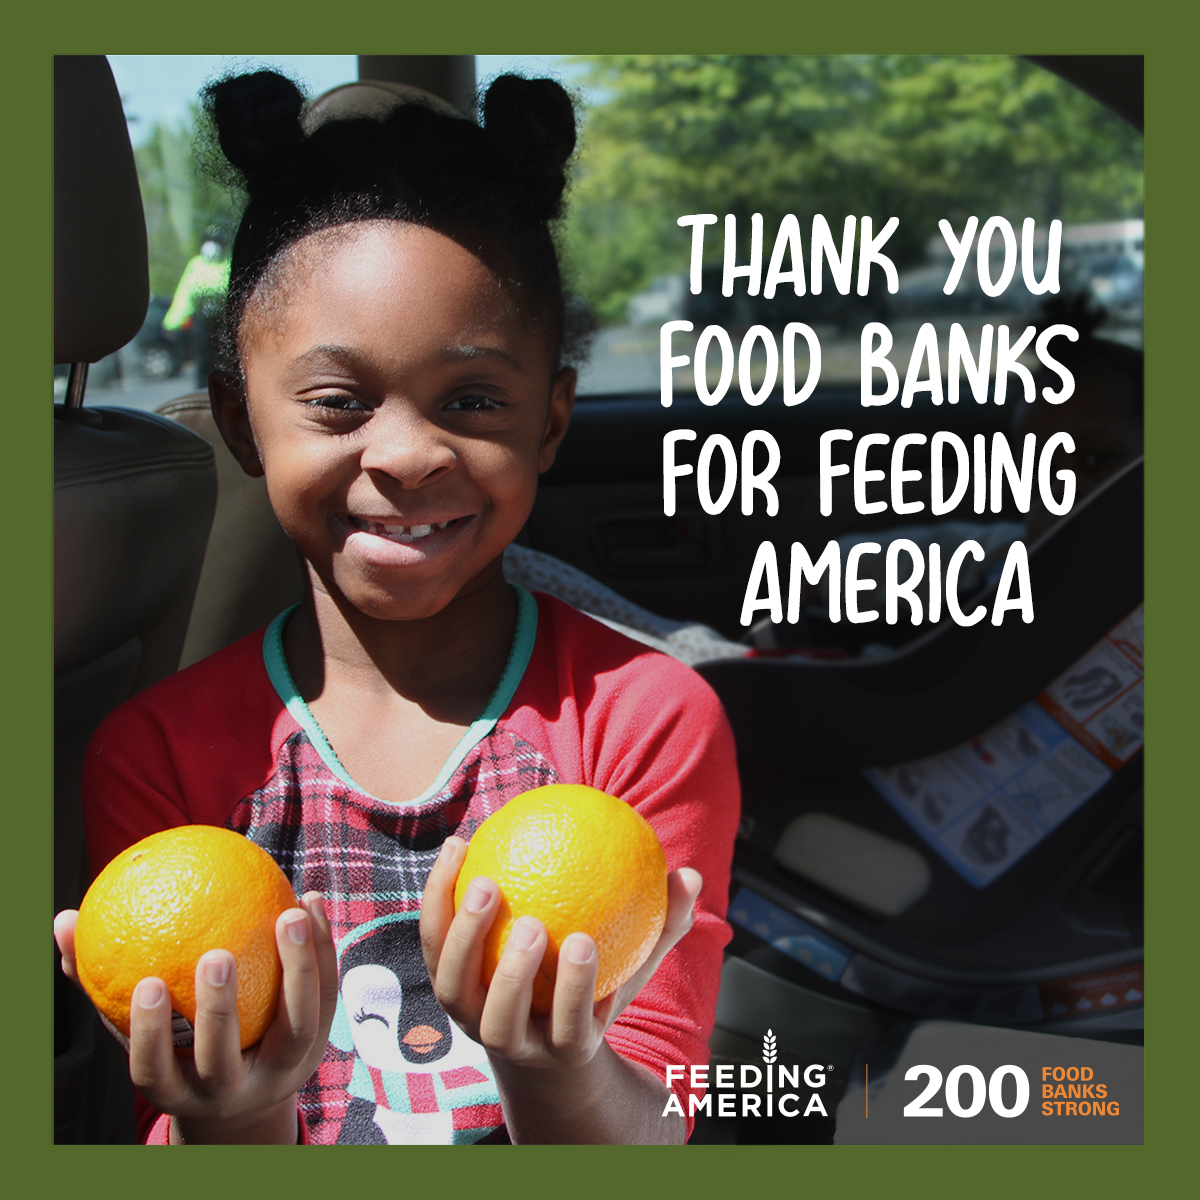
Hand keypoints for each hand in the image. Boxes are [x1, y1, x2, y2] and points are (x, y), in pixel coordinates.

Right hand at [54, 893, 337, 1143]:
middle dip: (220, 1010)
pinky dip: (322, 948)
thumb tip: (63, 921)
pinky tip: (310, 900)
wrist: (248, 1097)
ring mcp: (282, 1069)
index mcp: (182, 1090)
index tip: (146, 984)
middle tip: (217, 954)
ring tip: (288, 914)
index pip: (158, 1073)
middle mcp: (233, 1088)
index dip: (150, 1035)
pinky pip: (326, 994)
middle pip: (227, 1057)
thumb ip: (102, 981)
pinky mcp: (319, 1043)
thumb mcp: (142, 1028)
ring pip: (298, 1026)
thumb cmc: (178, 1045)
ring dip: (297, 968)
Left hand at [420, 836, 701, 1070]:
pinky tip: (457, 846)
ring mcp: (470, 1020)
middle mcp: (511, 1043)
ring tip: (485, 881)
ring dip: (464, 938)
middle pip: (500, 1024)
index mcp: (564, 1046)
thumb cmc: (600, 992)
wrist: (539, 1045)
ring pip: (453, 992)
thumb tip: (689, 876)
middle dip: (511, 976)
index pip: (569, 1029)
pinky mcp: (444, 987)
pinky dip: (439, 899)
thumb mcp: (634, 968)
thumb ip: (663, 926)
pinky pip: (434, 946)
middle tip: (529, 921)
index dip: (572, 992)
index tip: (582, 942)